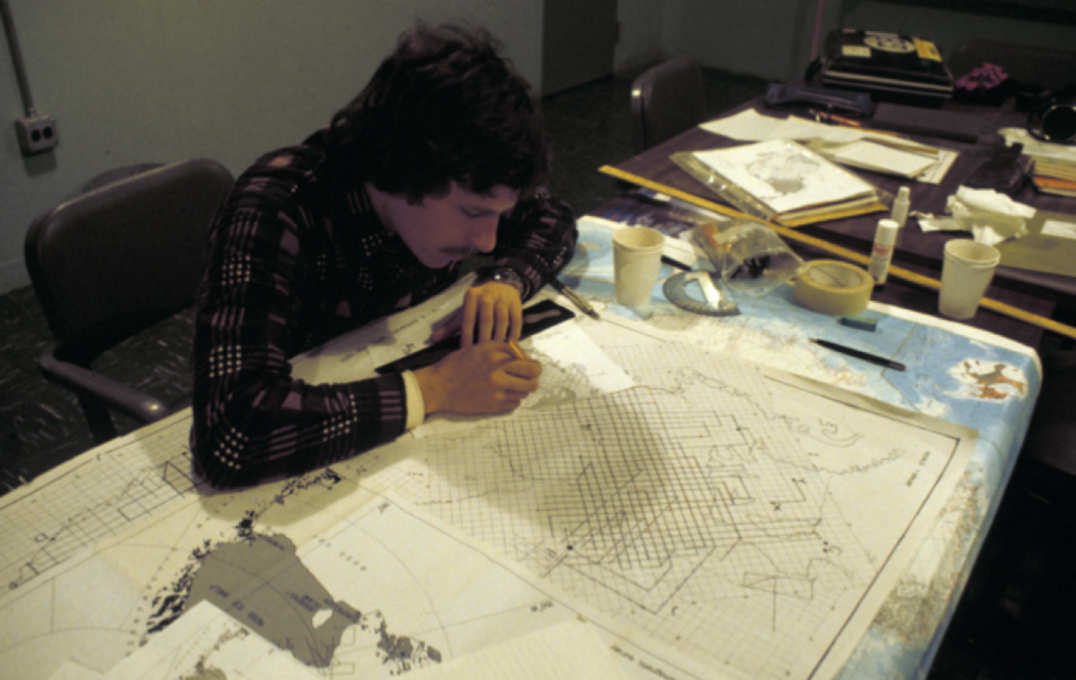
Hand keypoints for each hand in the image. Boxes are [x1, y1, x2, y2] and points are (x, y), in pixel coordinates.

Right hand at [413, 342, 539, 415]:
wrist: (438, 386)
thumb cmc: (456, 365)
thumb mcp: (479, 348)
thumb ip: (502, 350)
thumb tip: (524, 357)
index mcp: (495, 355)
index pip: (528, 360)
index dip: (531, 363)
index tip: (528, 365)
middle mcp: (498, 372)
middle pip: (533, 376)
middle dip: (534, 376)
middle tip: (528, 377)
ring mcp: (497, 390)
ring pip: (525, 391)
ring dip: (522, 389)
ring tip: (512, 385)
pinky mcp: (493, 405)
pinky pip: (515, 404)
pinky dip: (513, 399)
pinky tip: (502, 394)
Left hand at [429, 281, 522, 346]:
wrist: (502, 285)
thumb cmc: (479, 303)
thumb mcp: (465, 310)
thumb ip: (451, 326)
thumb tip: (433, 339)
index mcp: (472, 296)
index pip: (468, 319)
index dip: (466, 336)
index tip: (466, 351)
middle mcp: (488, 295)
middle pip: (486, 319)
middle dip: (484, 338)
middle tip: (482, 356)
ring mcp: (503, 298)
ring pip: (502, 320)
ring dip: (499, 338)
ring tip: (496, 353)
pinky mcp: (516, 303)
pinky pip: (515, 321)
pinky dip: (513, 334)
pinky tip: (509, 345)